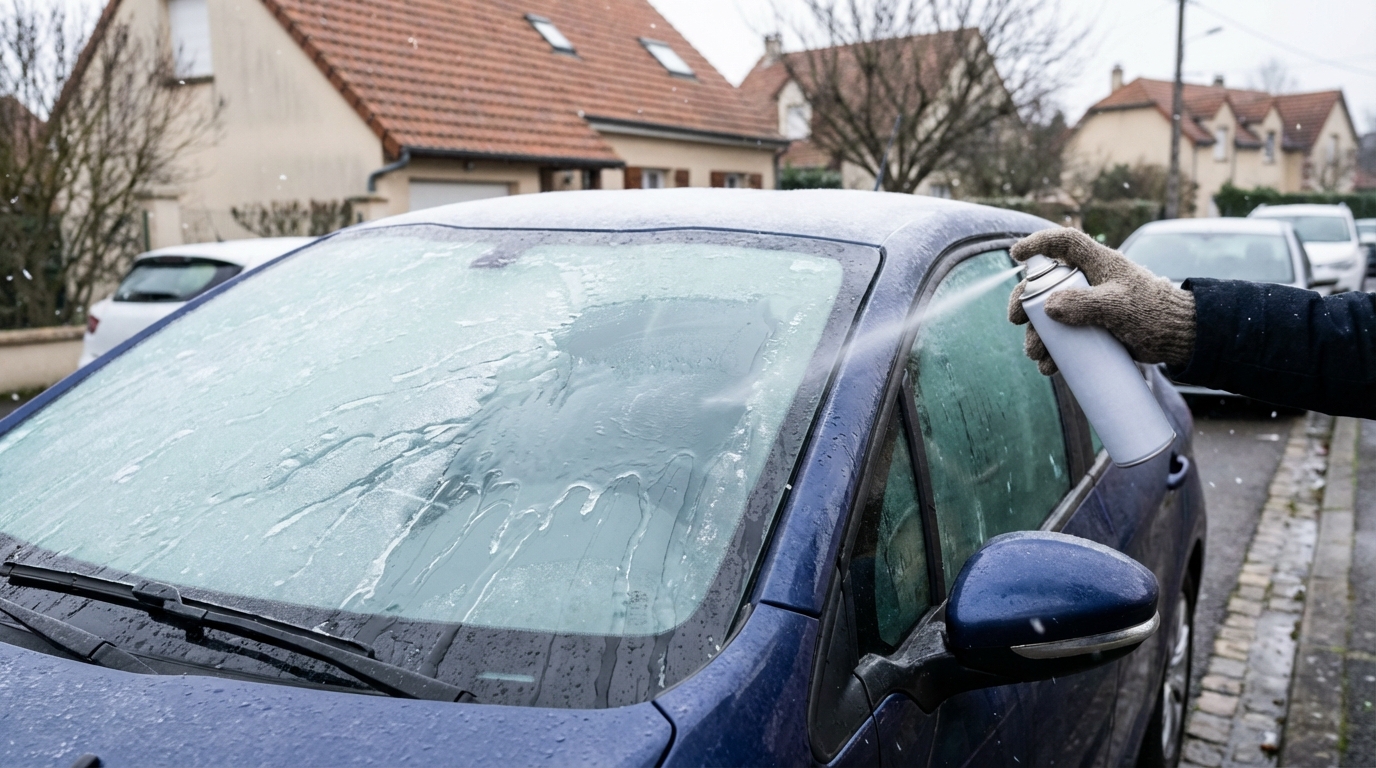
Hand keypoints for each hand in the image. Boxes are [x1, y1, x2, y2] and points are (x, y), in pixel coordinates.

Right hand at [1006, 228, 1195, 374]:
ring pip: (1050, 317)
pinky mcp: (1092, 328)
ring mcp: (1089, 306)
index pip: (1063, 243)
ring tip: (1038, 358)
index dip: (1037, 244)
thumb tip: (1048, 307)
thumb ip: (1085, 304)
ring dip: (1037, 337)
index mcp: (1098, 263)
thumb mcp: (1119, 306)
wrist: (1180, 339)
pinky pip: (1064, 337)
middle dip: (1025, 305)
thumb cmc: (1154, 313)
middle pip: (1045, 285)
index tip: (1015, 255)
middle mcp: (1089, 282)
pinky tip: (1049, 367)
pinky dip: (1053, 352)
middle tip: (1015, 322)